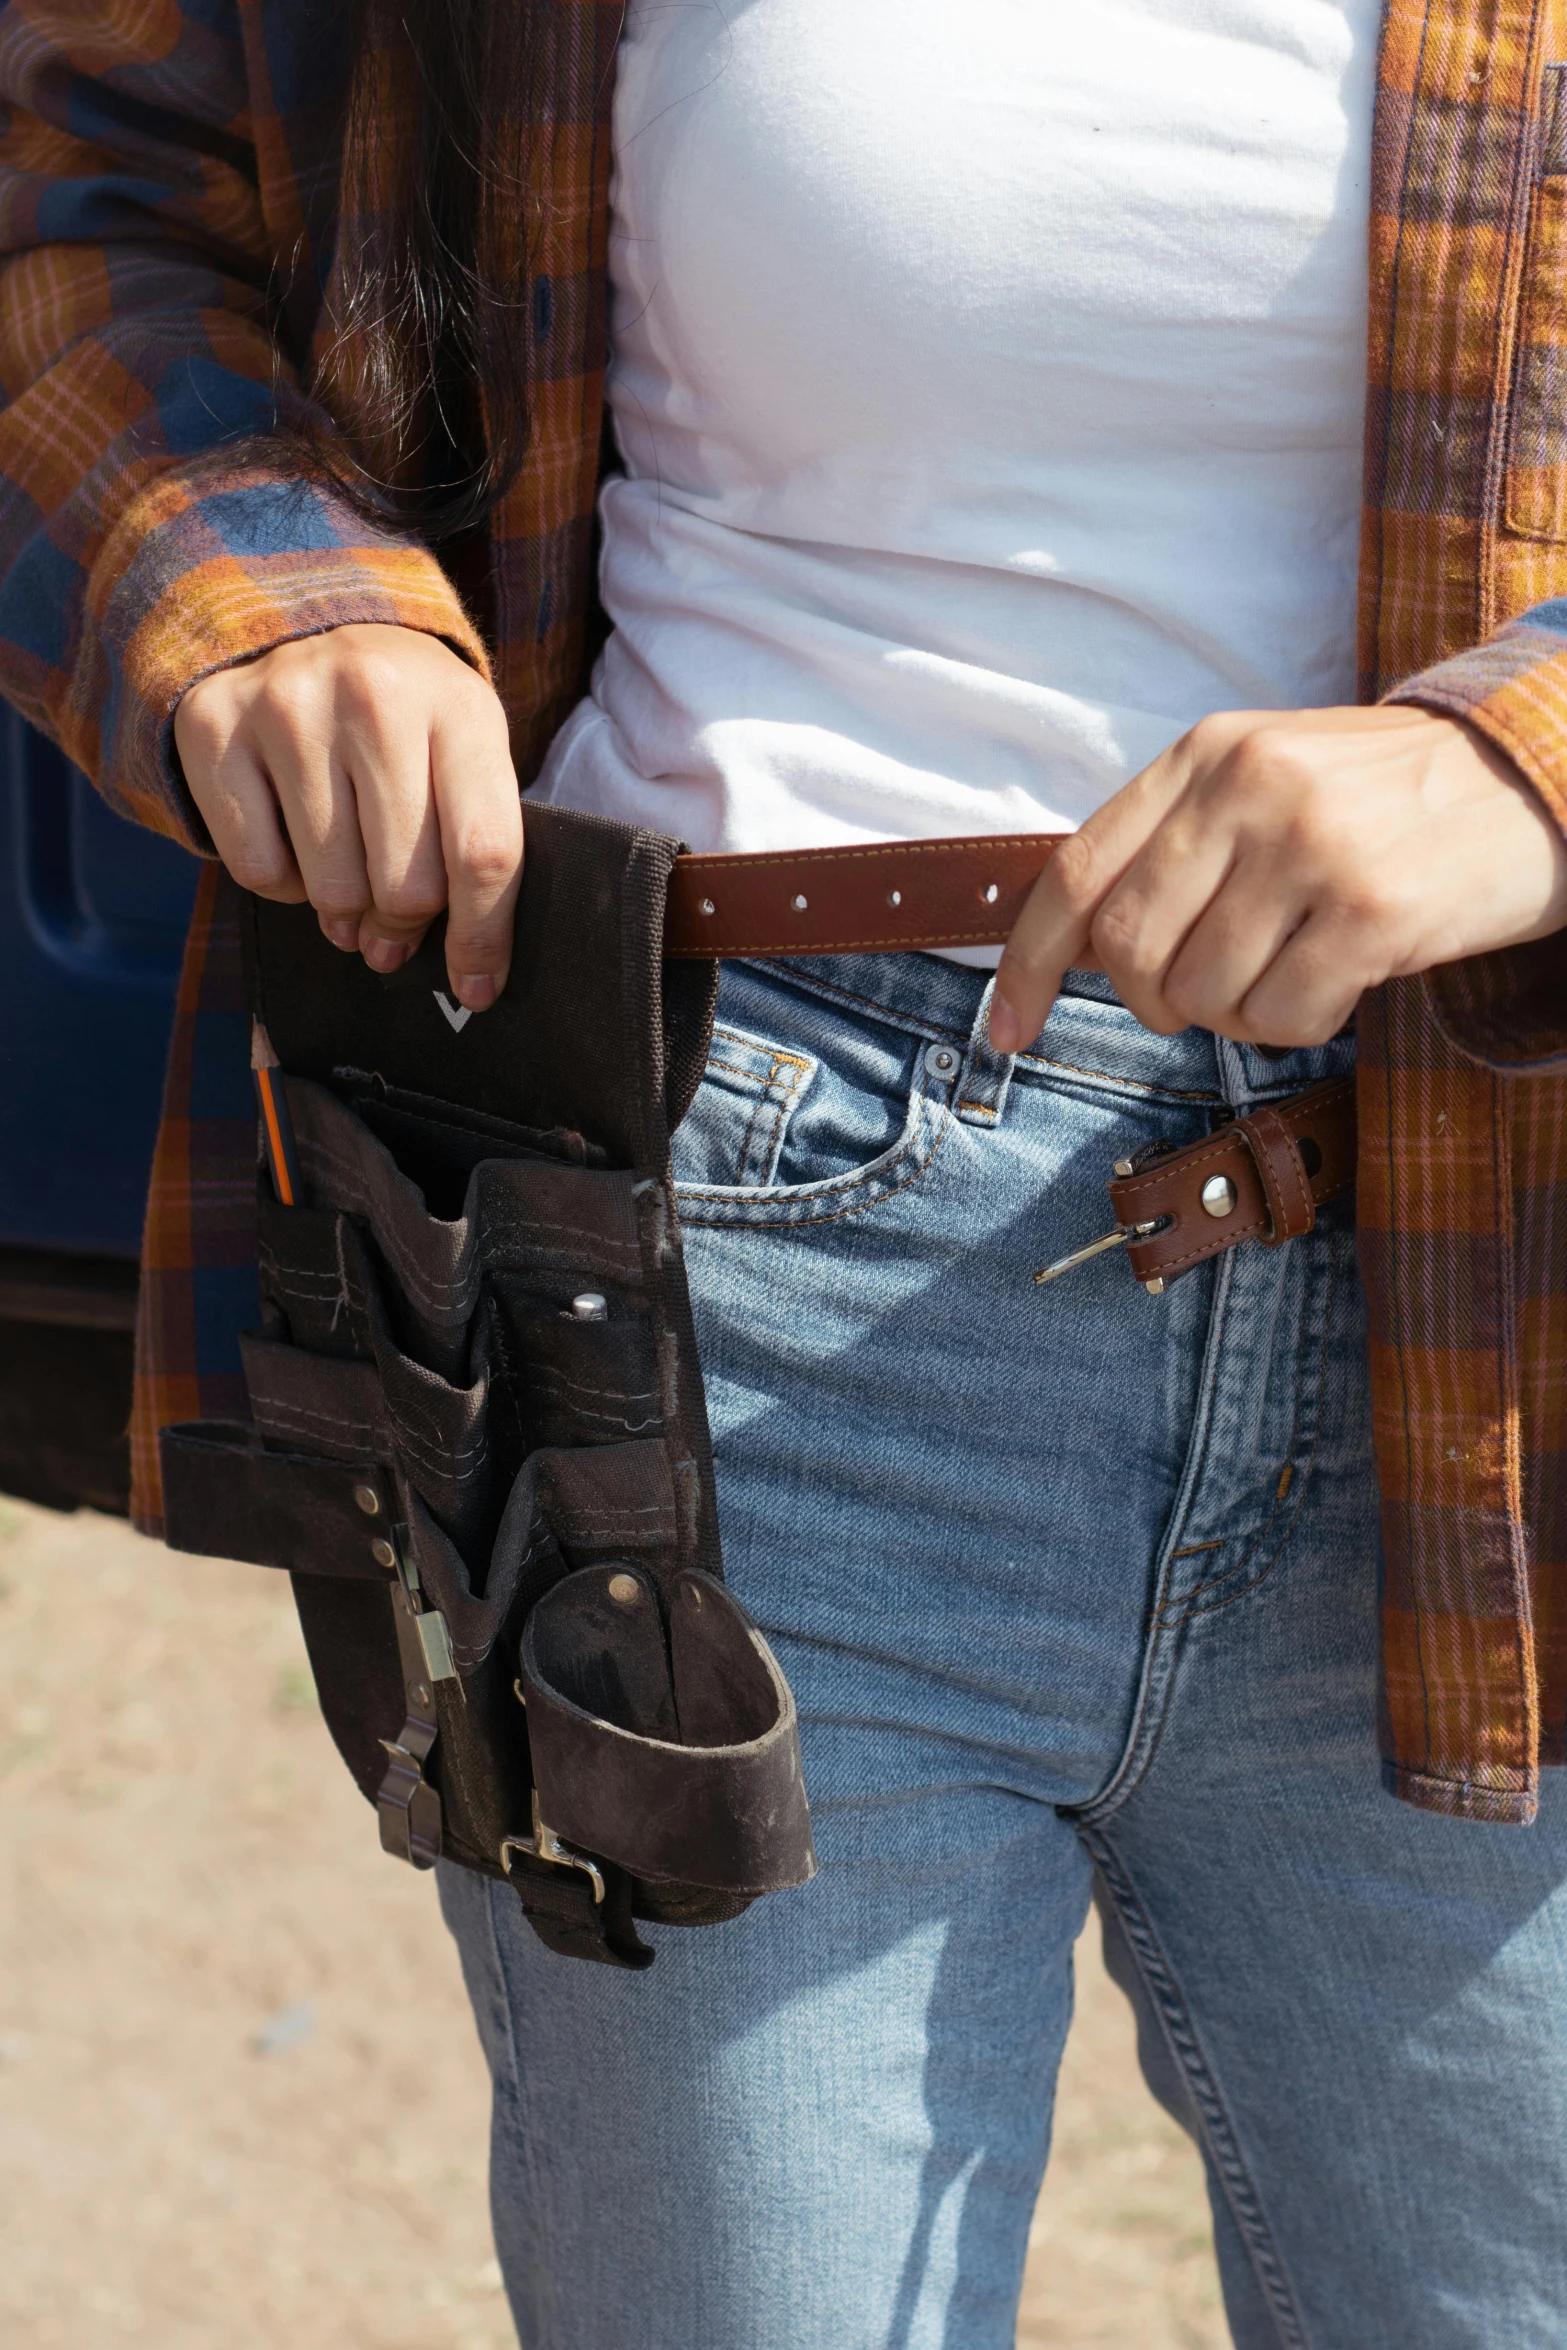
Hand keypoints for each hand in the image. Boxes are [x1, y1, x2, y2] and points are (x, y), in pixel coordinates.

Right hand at [174, 623, 522, 1012]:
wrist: (296, 617)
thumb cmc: (402, 713)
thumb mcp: (461, 746)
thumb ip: (475, 839)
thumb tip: (469, 973)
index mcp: (458, 706)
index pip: (483, 853)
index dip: (483, 937)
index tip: (477, 988)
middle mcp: (373, 697)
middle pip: (406, 886)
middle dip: (404, 924)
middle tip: (395, 918)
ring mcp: (288, 707)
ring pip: (332, 891)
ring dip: (343, 908)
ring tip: (347, 871)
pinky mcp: (215, 727)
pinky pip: (258, 874)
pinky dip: (282, 886)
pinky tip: (293, 841)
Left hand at [989, 705, 1566, 1052]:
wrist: (1535, 776)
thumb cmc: (1385, 799)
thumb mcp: (1267, 778)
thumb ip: (1175, 842)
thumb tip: (1080, 947)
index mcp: (1206, 754)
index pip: (1077, 869)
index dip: (1028, 962)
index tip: (1007, 1028)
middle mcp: (1249, 790)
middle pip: (1129, 949)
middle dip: (1153, 999)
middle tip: (1210, 991)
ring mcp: (1313, 848)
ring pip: (1203, 995)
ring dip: (1241, 1013)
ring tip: (1299, 965)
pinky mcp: (1374, 912)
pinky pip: (1283, 1020)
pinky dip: (1303, 1024)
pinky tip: (1346, 978)